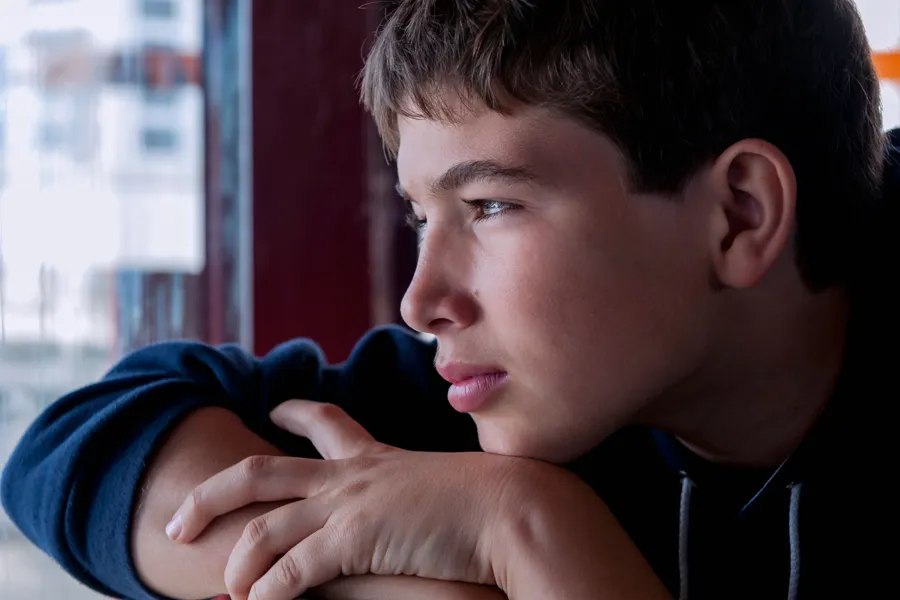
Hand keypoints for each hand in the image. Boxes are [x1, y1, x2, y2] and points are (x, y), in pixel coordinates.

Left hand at [166, 400, 541, 599]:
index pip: (325, 421)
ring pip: (261, 527)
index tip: (274, 410)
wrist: (515, 507)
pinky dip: (267, 593)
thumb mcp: (448, 489)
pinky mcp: (354, 540)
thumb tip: (418, 517)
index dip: (294, 413)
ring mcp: (348, 504)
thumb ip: (421, 498)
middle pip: (259, 473)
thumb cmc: (495, 501)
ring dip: (236, 561)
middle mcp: (351, 474)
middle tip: (182, 518)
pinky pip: (290, 571)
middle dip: (213, 495)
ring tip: (224, 585)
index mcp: (375, 456)